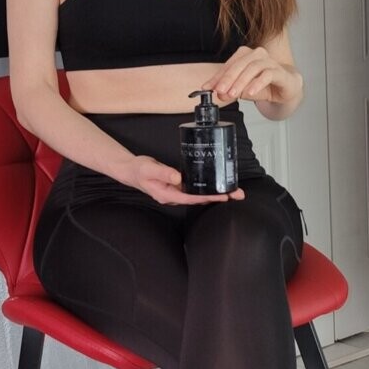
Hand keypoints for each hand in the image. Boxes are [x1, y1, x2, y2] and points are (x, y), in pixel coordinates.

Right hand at [125, 156, 244, 205]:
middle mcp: (174, 196)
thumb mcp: (149, 169)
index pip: (192, 198)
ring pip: (199, 195)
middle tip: (237, 195)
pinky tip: (218, 185)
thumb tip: (178, 178)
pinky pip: (195, 190)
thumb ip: (163, 172)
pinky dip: (207, 188)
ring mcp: (177, 192)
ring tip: (234, 191)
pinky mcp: (178, 186)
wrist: (131, 170)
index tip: (224, 196)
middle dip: (219, 197)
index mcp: (167, 195)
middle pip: (200, 199)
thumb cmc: (138, 170)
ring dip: (216, 193)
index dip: (208, 197)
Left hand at [203, 47, 301, 105]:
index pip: (228, 65)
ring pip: (252, 68)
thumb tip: (219, 94)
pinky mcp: (279, 71)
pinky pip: (267, 75)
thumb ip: (231, 90)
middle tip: (220, 91)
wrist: (287, 88)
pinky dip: (257, 83)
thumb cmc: (265, 85)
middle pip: (239, 64)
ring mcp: (269, 61)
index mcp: (245, 56)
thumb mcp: (244, 89)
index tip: (207, 88)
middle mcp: (257, 55)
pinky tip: (250, 92)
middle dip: (227, 79)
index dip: (217, 77)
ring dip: (241, 82)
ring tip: (233, 94)